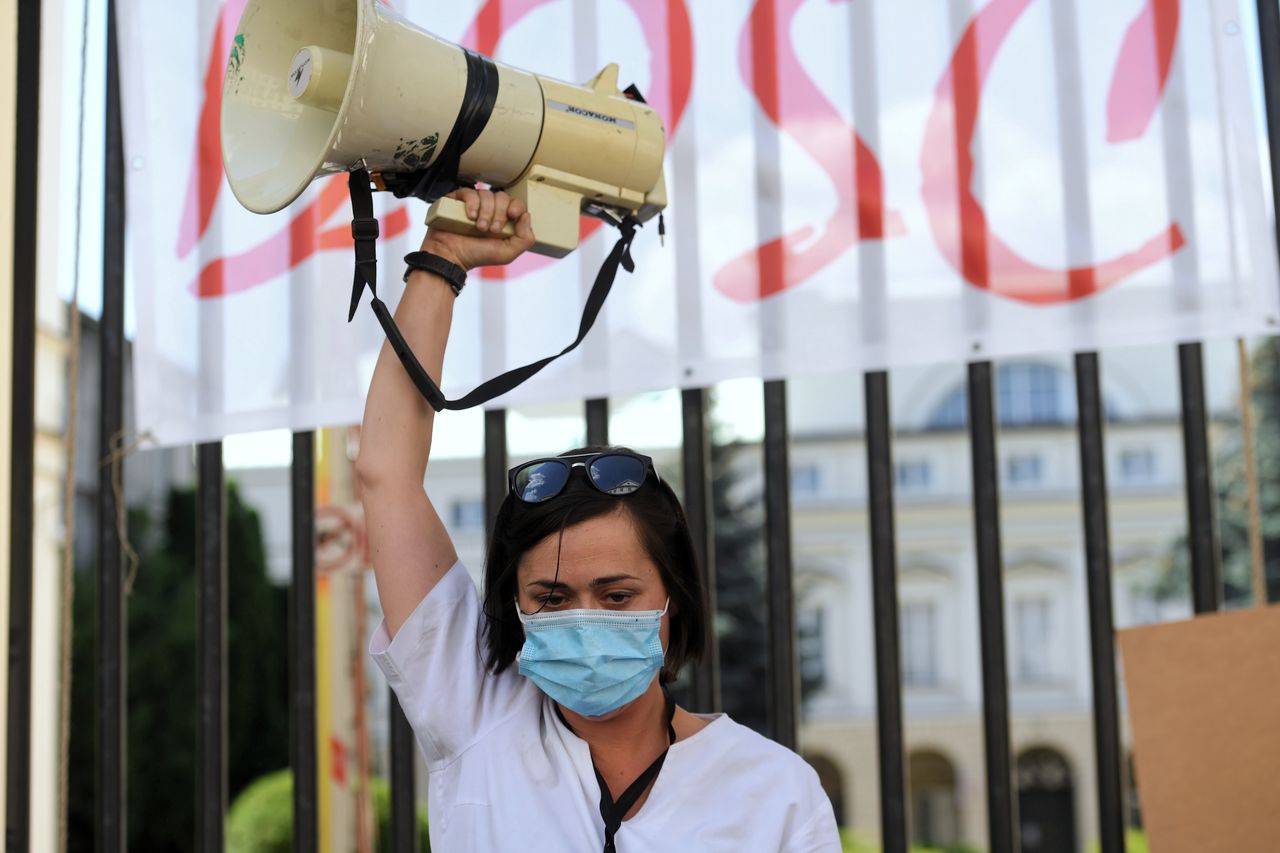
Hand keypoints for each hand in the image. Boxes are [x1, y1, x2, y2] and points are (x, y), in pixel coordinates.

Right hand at [420, 187, 534, 271]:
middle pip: (502, 196)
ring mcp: (473, 204)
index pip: (515, 203)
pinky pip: (469, 192)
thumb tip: (527, 215)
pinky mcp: (457, 200)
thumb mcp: (507, 253)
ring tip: (478, 227)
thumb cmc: (476, 256)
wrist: (450, 257)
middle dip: (499, 214)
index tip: (511, 216)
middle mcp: (489, 209)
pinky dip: (472, 204)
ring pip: (486, 193)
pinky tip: (470, 217)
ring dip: (485, 212)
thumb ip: (525, 238)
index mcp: (503, 219)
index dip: (516, 206)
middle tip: (491, 230)